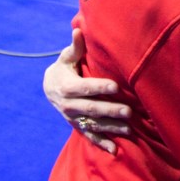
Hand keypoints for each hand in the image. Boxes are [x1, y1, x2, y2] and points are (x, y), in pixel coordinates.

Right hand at [44, 28, 131, 153]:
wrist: (50, 88)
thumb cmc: (65, 68)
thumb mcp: (66, 58)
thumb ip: (75, 47)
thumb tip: (78, 30)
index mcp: (66, 87)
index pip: (84, 87)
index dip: (99, 87)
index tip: (115, 86)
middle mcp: (68, 105)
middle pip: (91, 109)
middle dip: (109, 110)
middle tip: (129, 111)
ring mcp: (73, 118)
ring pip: (93, 124)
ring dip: (111, 128)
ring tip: (129, 128)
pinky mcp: (78, 127)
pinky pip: (90, 137)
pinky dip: (101, 144)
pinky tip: (114, 150)